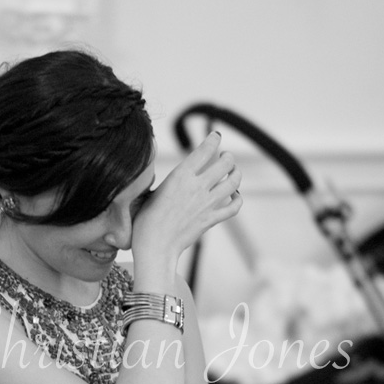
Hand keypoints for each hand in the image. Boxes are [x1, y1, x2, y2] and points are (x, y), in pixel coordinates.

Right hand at [131, 131, 242, 267]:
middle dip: (228, 157)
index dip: (213, 140)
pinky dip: (238, 199)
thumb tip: (172, 176)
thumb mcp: (150, 192)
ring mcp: (207, 204)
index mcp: (180, 176)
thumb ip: (167, 182)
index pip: (205, 150)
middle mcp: (197, 187)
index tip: (215, 136)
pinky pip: (234, 207)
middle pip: (225, 164)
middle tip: (227, 157)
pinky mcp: (212, 219)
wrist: (155, 246)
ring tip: (234, 172)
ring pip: (233, 182)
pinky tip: (235, 196)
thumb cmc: (145, 221)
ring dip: (236, 174)